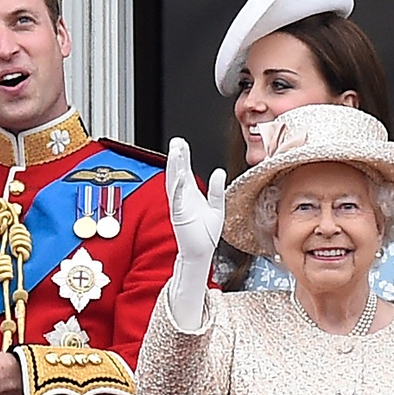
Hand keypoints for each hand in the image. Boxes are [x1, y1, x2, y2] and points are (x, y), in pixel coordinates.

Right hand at [165, 138, 224, 272]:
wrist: (201, 252)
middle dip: (176, 157)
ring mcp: (179, 206)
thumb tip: (219, 172)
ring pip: (174, 182)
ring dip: (174, 167)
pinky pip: (177, 199)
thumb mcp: (216, 207)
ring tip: (175, 153)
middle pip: (177, 173)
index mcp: (191, 194)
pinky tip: (179, 176)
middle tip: (176, 142)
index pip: (185, 171)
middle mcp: (183, 198)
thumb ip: (216, 190)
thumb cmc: (205, 233)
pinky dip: (177, 187)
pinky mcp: (179, 215)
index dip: (183, 157)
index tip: (181, 143)